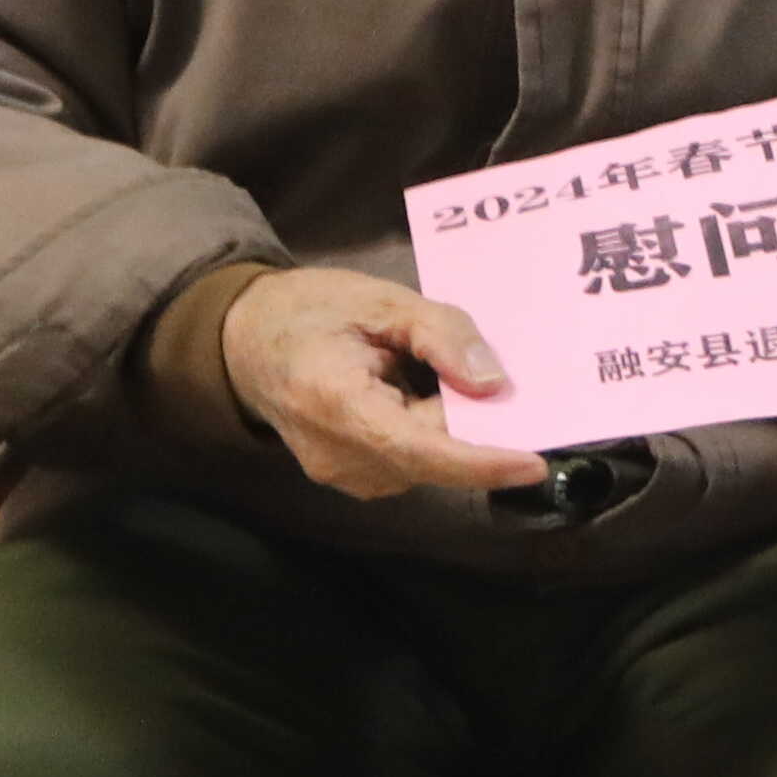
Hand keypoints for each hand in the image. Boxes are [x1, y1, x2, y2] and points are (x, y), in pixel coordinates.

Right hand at [221, 264, 558, 500]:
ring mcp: (341, 474)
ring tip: (426, 370)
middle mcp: (337, 455)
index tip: (533, 462)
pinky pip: (410, 462)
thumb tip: (495, 384)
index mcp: (335, 403)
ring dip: (447, 424)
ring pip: (425, 462)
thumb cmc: (309, 310)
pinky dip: (429, 431)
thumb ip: (440, 334)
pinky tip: (417, 391)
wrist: (244, 340)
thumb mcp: (380, 299)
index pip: (420, 449)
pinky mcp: (350, 477)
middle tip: (499, 379)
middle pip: (431, 456)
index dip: (480, 462)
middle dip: (474, 425)